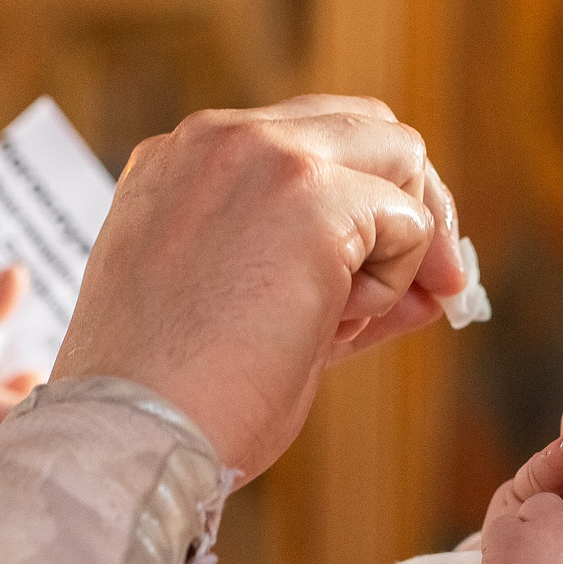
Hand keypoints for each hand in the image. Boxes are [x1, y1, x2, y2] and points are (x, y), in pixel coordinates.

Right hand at [52, 97, 466, 479]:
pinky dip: (394, 283)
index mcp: (180, 163)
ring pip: (400, 159)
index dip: (361, 204)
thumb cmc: (174, 400)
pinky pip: (408, 222)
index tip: (379, 276)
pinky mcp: (311, 197)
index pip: (305, 144)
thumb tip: (427, 287)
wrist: (131, 433)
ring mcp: (263, 157)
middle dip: (412, 205)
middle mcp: (215, 138)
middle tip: (431, 288)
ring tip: (343, 324)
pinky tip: (333, 329)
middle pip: (367, 129)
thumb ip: (325, 278)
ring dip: (399, 247)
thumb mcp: (241, 312)